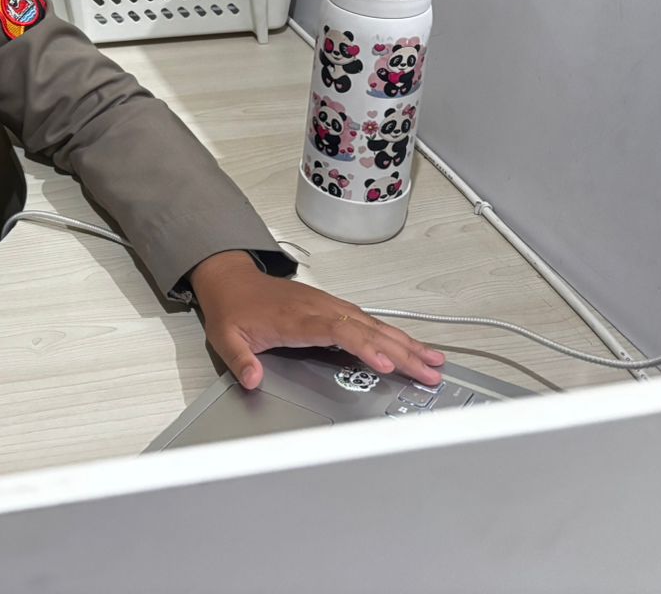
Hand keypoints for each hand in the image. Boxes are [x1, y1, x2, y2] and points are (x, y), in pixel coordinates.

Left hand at [187, 251, 445, 389]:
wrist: (231, 281)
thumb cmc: (233, 309)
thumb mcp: (226, 337)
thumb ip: (240, 360)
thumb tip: (253, 379)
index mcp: (296, 318)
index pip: (338, 331)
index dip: (363, 346)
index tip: (384, 363)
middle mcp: (318, 309)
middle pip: (367, 329)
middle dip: (401, 351)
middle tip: (429, 372)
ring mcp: (328, 307)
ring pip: (373, 324)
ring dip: (405, 343)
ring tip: (434, 362)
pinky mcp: (332, 308)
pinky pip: (367, 322)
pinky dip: (392, 335)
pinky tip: (409, 347)